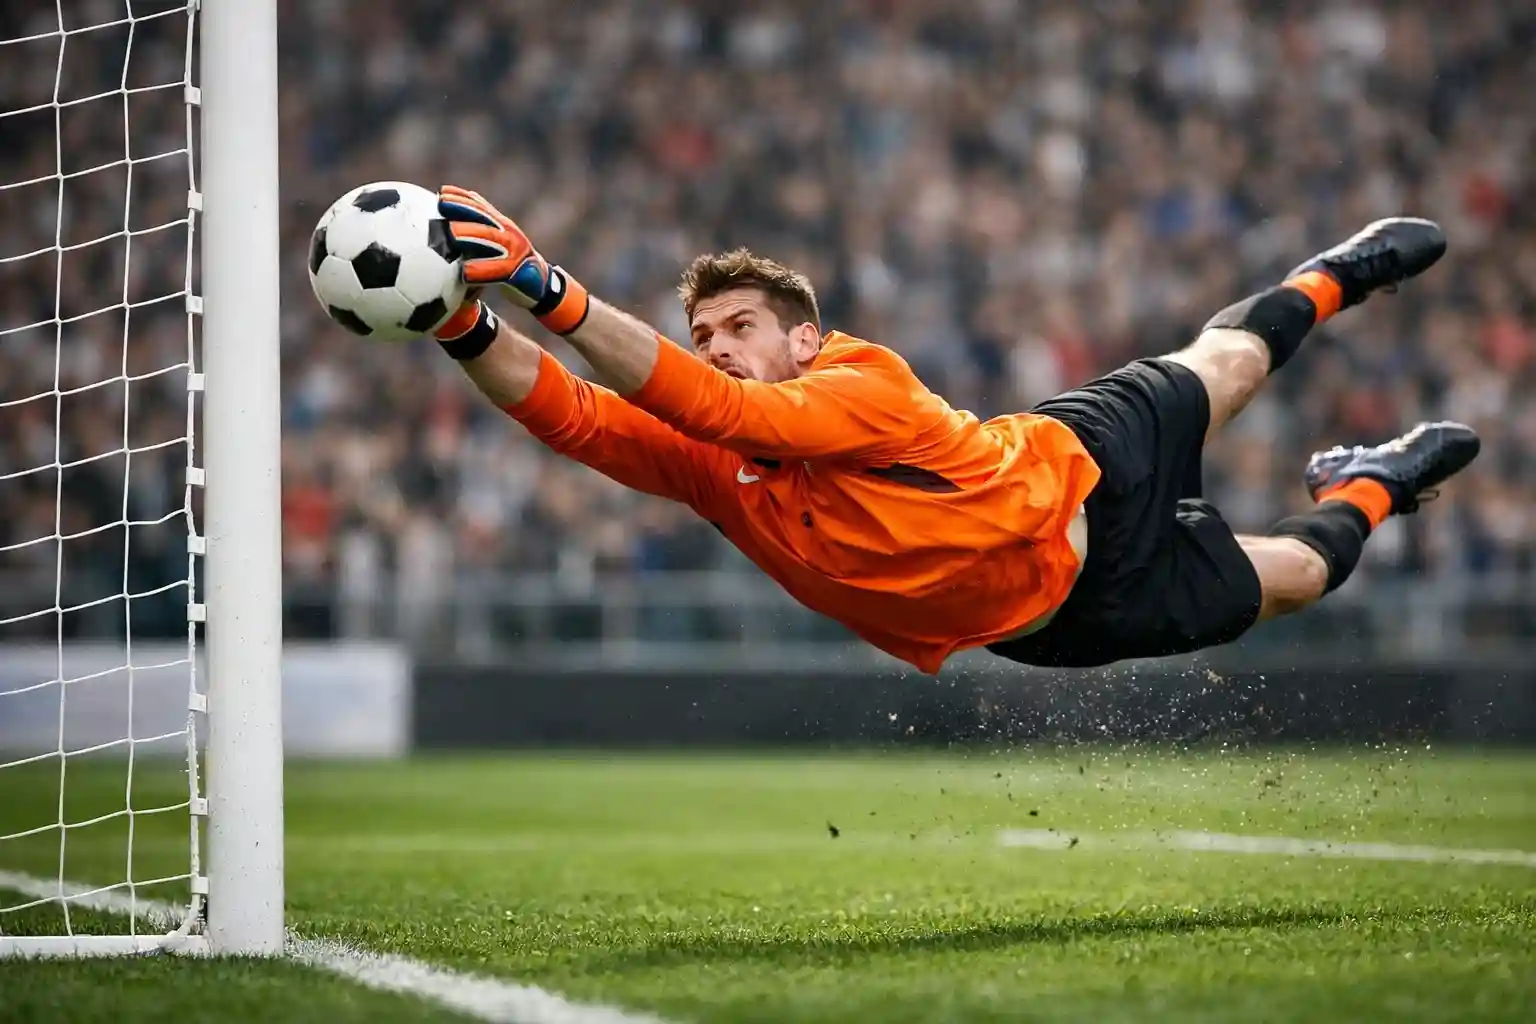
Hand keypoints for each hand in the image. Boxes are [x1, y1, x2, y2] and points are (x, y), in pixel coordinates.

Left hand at [436, 185, 589, 333]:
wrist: (540, 285)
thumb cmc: (514, 263)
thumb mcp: (502, 238)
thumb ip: (487, 221)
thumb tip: (471, 196)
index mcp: (502, 226)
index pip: (480, 207)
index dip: (462, 197)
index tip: (442, 190)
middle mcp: (509, 235)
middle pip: (483, 218)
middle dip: (463, 209)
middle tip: (441, 204)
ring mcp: (514, 252)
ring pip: (489, 241)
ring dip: (469, 235)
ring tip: (450, 234)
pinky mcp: (516, 273)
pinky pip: (496, 271)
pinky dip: (479, 271)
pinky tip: (463, 273)